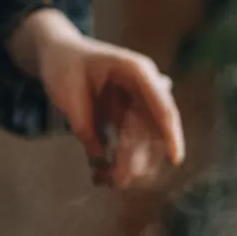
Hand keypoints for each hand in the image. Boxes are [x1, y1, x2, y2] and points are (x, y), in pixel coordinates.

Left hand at [17, 12, 184, 187]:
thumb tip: (100, 155)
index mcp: (136, 72)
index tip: (176, 159)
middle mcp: (146, 90)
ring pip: (146, 145)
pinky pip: (133, 148)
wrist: (61, 54)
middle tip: (117, 181)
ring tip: (102, 179)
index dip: (171, 133)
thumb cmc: (64, 63)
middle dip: (138, 159)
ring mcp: (140, 107)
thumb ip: (82, 122)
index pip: (162, 105)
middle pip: (154, 132)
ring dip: (128, 167)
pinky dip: (119, 164)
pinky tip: (101, 174)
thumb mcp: (66, 88)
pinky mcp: (132, 122)